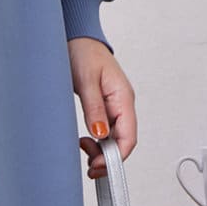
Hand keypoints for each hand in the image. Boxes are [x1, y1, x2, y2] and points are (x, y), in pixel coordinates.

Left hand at [68, 38, 136, 178]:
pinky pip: (106, 130)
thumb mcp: (86, 81)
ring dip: (101, 151)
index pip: (129, 137)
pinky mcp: (104, 107)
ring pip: (114, 138)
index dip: (115, 157)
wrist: (77, 38)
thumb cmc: (83, 53)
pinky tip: (85, 143)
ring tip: (83, 152)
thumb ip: (94, 109)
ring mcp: (114, 106)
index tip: (98, 166)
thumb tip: (100, 135)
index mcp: (124, 98)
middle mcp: (122, 104)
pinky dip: (97, 141)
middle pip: (123, 141)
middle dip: (107, 158)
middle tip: (89, 167)